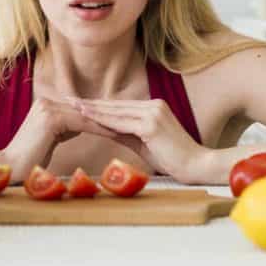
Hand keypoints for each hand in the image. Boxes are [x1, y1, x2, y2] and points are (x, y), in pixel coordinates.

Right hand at [1, 97, 118, 180]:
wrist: (10, 168)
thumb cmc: (30, 161)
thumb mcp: (50, 141)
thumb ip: (63, 130)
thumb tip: (78, 127)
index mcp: (47, 106)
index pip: (81, 110)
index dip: (101, 118)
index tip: (121, 123)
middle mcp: (47, 102)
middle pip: (85, 110)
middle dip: (108, 118)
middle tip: (130, 122)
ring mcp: (48, 108)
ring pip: (86, 115)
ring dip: (107, 122)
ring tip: (127, 127)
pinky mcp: (51, 118)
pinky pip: (82, 122)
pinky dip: (99, 128)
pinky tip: (115, 133)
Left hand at [75, 98, 207, 183]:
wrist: (196, 165)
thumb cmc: (173, 159)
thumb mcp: (145, 143)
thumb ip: (126, 133)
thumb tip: (106, 129)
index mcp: (153, 107)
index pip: (119, 106)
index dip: (98, 105)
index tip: (78, 104)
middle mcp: (153, 105)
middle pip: (114, 105)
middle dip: (90, 103)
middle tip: (68, 100)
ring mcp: (152, 113)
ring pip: (115, 112)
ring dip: (92, 109)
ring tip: (73, 106)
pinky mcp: (151, 125)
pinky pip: (121, 123)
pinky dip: (103, 121)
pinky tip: (88, 119)